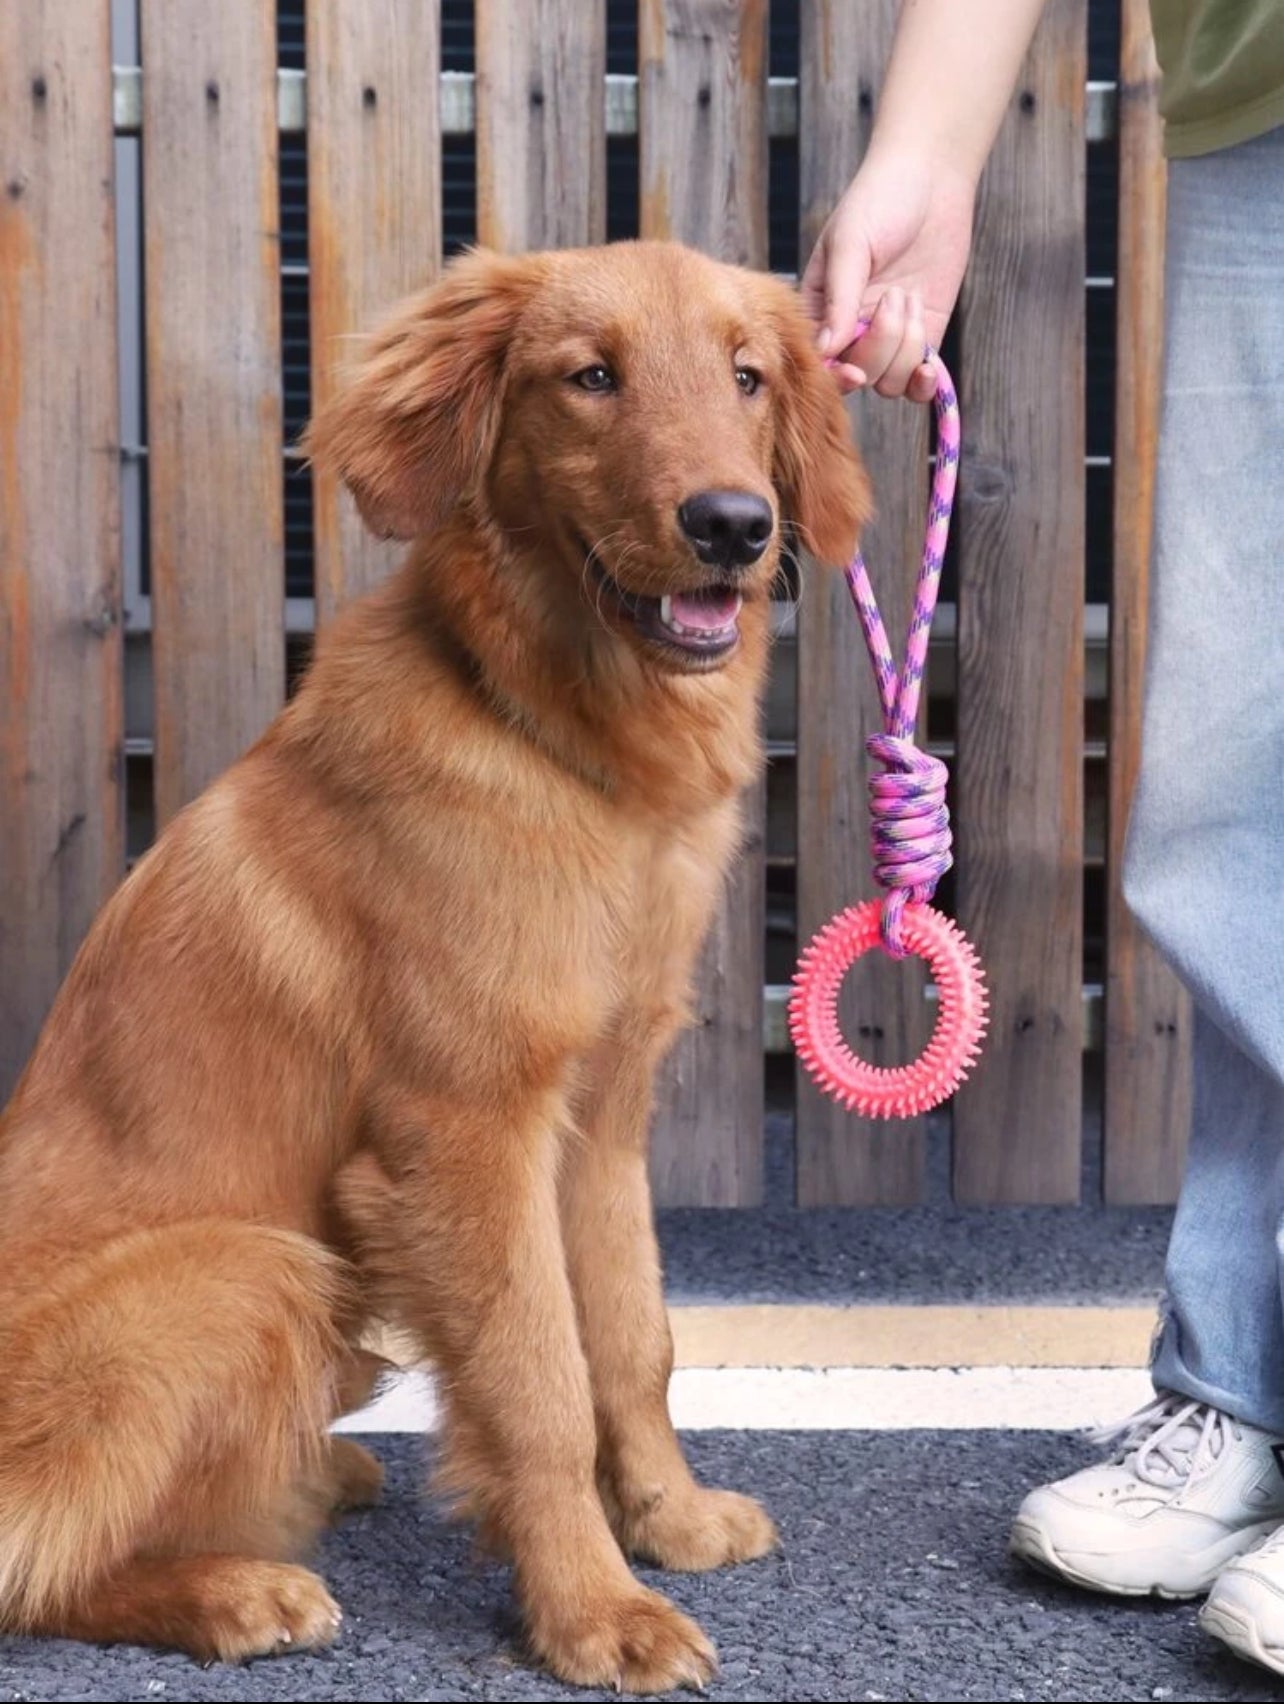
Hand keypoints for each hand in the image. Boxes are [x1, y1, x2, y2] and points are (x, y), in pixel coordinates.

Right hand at [801, 153, 976, 400]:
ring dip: (906, 348)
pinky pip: (918, 383)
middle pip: (861, 375)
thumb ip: (839, 300)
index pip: (822, 363)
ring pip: (890, 382)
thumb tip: (827, 351)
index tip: (855, 371)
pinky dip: (925, 383)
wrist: (930, 178)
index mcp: (821, 311)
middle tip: (895, 295)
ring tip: (910, 299)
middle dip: (881, 344)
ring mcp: (889, 338)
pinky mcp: (924, 337)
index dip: (837, 376)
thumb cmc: (879, 201)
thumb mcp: (850, 245)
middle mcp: (852, 331)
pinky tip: (930, 368)